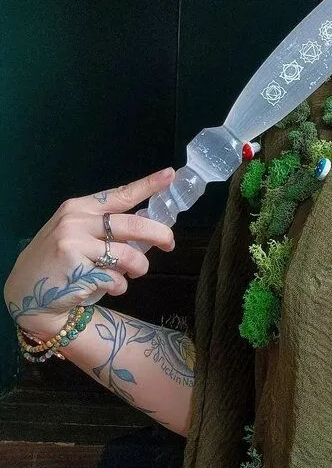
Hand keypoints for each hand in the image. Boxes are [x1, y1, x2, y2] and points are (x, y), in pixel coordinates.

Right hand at [4, 168, 176, 341]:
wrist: (26, 292)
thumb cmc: (58, 261)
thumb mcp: (74, 233)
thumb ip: (104, 226)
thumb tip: (148, 227)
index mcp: (78, 208)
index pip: (119, 194)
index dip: (147, 185)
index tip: (169, 175)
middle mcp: (75, 221)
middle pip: (133, 225)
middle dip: (159, 235)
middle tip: (170, 243)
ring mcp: (75, 245)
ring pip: (129, 256)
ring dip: (139, 268)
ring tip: (134, 272)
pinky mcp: (78, 271)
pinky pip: (116, 279)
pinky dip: (120, 286)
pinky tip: (108, 288)